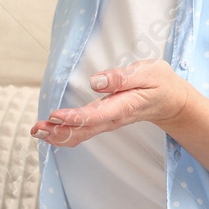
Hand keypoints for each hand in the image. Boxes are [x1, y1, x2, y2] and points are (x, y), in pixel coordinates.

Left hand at [32, 59, 192, 146]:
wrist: (172, 101)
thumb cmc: (160, 84)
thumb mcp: (150, 73)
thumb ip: (123, 77)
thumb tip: (96, 81)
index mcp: (125, 106)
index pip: (97, 115)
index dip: (75, 117)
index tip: (55, 116)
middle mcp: (114, 118)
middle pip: (84, 130)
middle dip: (59, 132)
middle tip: (37, 129)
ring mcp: (108, 123)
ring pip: (82, 134)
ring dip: (58, 134)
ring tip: (37, 131)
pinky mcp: (104, 122)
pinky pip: (83, 132)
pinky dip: (65, 133)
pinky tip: (50, 131)